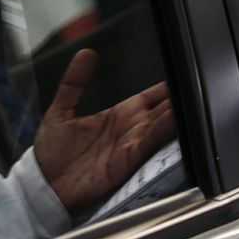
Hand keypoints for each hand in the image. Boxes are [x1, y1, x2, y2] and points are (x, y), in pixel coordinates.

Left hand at [33, 50, 175, 215]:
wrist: (42, 186)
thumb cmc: (52, 153)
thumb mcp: (62, 110)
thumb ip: (74, 82)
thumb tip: (86, 52)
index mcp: (121, 114)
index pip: (153, 96)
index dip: (168, 85)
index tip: (184, 69)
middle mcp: (132, 129)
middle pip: (164, 109)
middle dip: (180, 97)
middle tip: (196, 82)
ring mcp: (132, 146)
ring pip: (162, 126)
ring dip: (176, 114)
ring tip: (191, 97)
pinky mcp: (127, 163)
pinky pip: (148, 145)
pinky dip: (161, 132)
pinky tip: (173, 119)